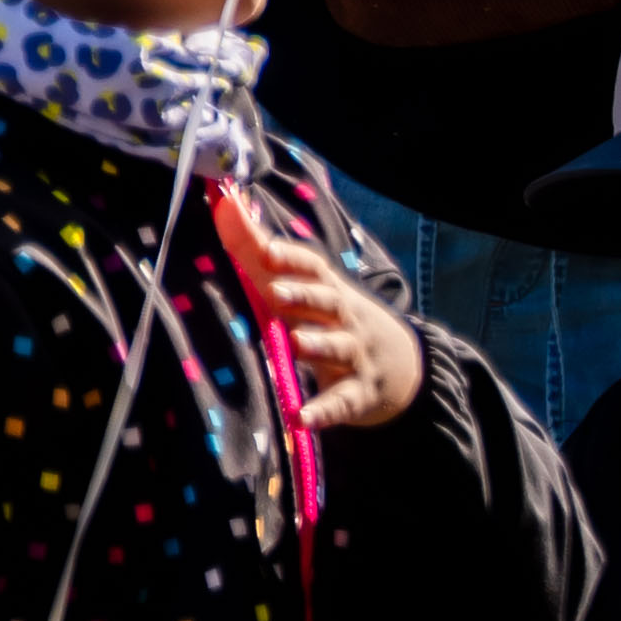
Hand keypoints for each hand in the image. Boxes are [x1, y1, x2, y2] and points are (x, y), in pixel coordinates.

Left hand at [233, 206, 421, 432]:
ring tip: (294, 344)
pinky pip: (340, 403)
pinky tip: (300, 418)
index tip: (266, 249)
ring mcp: (355, 357)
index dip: (291, 258)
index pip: (314, 268)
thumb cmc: (327, 318)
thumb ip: (256, 248)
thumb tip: (222, 202)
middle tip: (277, 291)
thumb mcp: (299, 286)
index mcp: (327, 290)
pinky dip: (322, 411)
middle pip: (329, 302)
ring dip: (317, 345)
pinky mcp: (357, 395)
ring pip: (339, 349)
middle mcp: (345, 319)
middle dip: (305, 296)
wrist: (398, 368)